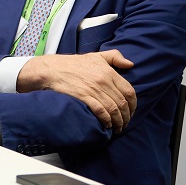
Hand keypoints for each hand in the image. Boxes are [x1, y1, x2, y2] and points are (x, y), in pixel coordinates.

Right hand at [17, 50, 135, 132]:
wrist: (52, 69)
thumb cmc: (74, 64)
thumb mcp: (96, 56)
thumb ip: (115, 57)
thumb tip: (130, 64)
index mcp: (108, 71)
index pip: (129, 91)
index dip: (133, 105)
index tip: (131, 112)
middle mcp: (103, 81)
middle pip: (122, 103)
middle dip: (126, 117)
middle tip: (124, 124)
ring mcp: (94, 89)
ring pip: (113, 110)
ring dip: (118, 122)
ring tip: (117, 128)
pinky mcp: (84, 97)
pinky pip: (101, 112)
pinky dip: (106, 120)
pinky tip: (107, 125)